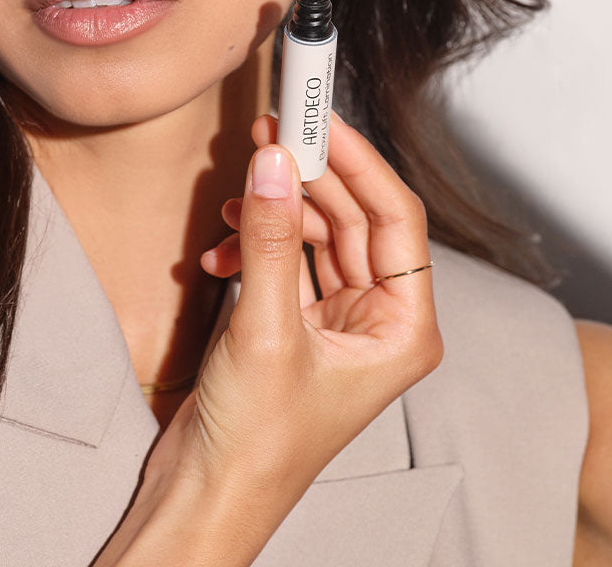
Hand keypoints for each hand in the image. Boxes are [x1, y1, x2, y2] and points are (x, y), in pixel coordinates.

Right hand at [99, 114, 440, 566]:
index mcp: (404, 329)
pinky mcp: (296, 320)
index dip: (359, 160)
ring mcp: (336, 319)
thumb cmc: (256, 442)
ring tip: (234, 194)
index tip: (321, 116)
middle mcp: (378, 320)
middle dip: (309, 175)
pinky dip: (253, 242)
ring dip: (275, 208)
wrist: (207, 494)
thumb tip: (274, 162)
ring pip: (316, 231)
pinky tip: (220, 248)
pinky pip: (285, 255)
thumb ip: (271, 239)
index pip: (396, 216)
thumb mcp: (265, 330)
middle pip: (353, 216)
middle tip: (272, 131)